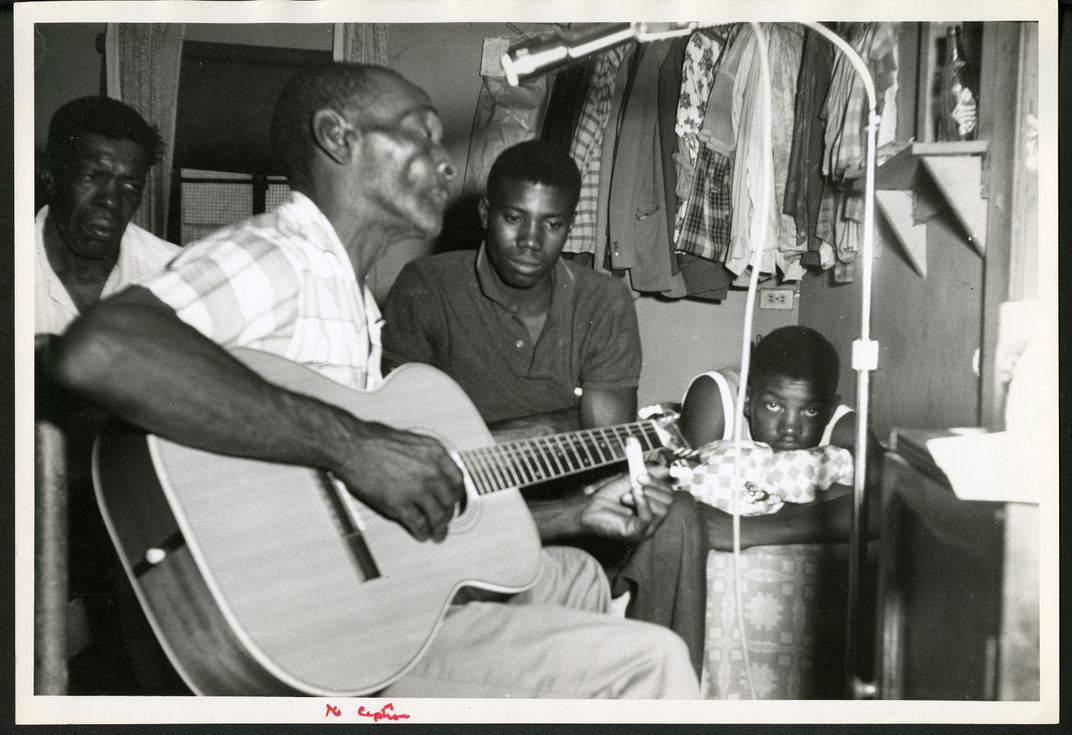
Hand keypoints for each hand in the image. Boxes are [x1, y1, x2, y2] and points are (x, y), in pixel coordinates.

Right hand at [334, 421, 463, 543]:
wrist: (351, 446)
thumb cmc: (373, 440)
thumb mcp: (411, 442)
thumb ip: (426, 458)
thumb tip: (433, 473)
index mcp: (435, 453)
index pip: (457, 480)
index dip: (457, 495)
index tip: (456, 501)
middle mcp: (430, 471)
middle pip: (448, 500)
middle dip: (448, 513)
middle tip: (446, 519)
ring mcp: (416, 489)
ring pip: (437, 515)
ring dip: (439, 528)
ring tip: (438, 534)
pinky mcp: (400, 504)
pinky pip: (418, 523)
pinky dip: (422, 532)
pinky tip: (422, 535)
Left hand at [578, 462, 674, 541]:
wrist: (589, 507)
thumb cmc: (609, 496)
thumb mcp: (630, 480)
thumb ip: (648, 473)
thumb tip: (666, 468)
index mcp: (655, 506)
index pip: (669, 494)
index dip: (658, 482)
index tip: (641, 474)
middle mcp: (654, 519)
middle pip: (668, 502)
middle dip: (654, 487)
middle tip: (636, 482)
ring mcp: (647, 528)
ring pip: (661, 510)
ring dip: (643, 496)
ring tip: (625, 496)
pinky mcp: (637, 534)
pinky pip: (648, 518)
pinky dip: (642, 504)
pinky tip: (631, 497)